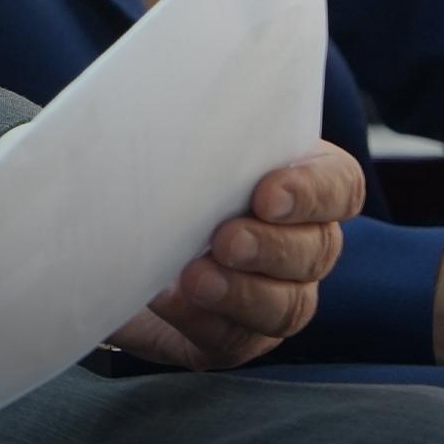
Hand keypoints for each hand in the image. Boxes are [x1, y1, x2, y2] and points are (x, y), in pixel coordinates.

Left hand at [108, 141, 358, 369]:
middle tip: (225, 239)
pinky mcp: (234, 337)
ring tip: (195, 278)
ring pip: (287, 305)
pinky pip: (235, 339)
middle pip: (317, 250)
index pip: (338, 186)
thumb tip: (164, 104)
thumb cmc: (147, 177)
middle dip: (272, 246)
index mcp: (298, 183)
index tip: (268, 194)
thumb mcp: (169, 144)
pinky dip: (202, 321)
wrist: (105, 240)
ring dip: (243, 293)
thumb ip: (188, 131)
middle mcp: (300, 243)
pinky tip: (169, 300)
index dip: (314, 192)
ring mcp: (274, 295)